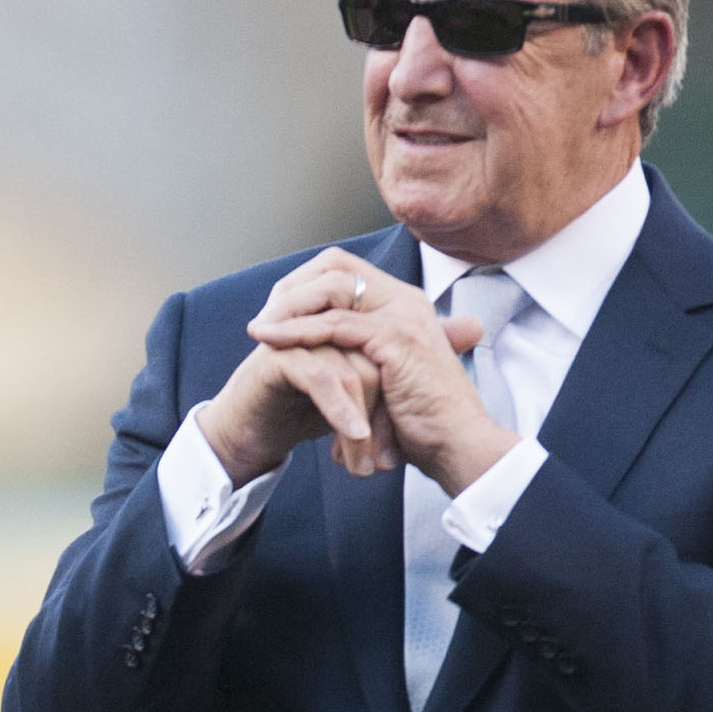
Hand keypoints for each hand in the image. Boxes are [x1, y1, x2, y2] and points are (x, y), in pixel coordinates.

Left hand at [237, 247, 513, 491]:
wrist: (455, 445)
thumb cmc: (420, 422)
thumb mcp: (382, 379)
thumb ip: (357, 360)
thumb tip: (320, 367)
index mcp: (403, 305)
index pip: (345, 269)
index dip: (305, 284)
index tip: (274, 312)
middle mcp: (406, 300)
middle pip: (335, 266)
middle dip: (292, 288)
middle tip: (261, 318)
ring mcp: (403, 315)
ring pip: (331, 290)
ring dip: (288, 309)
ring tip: (256, 331)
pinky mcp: (395, 338)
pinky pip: (335, 324)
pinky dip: (298, 332)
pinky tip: (270, 342)